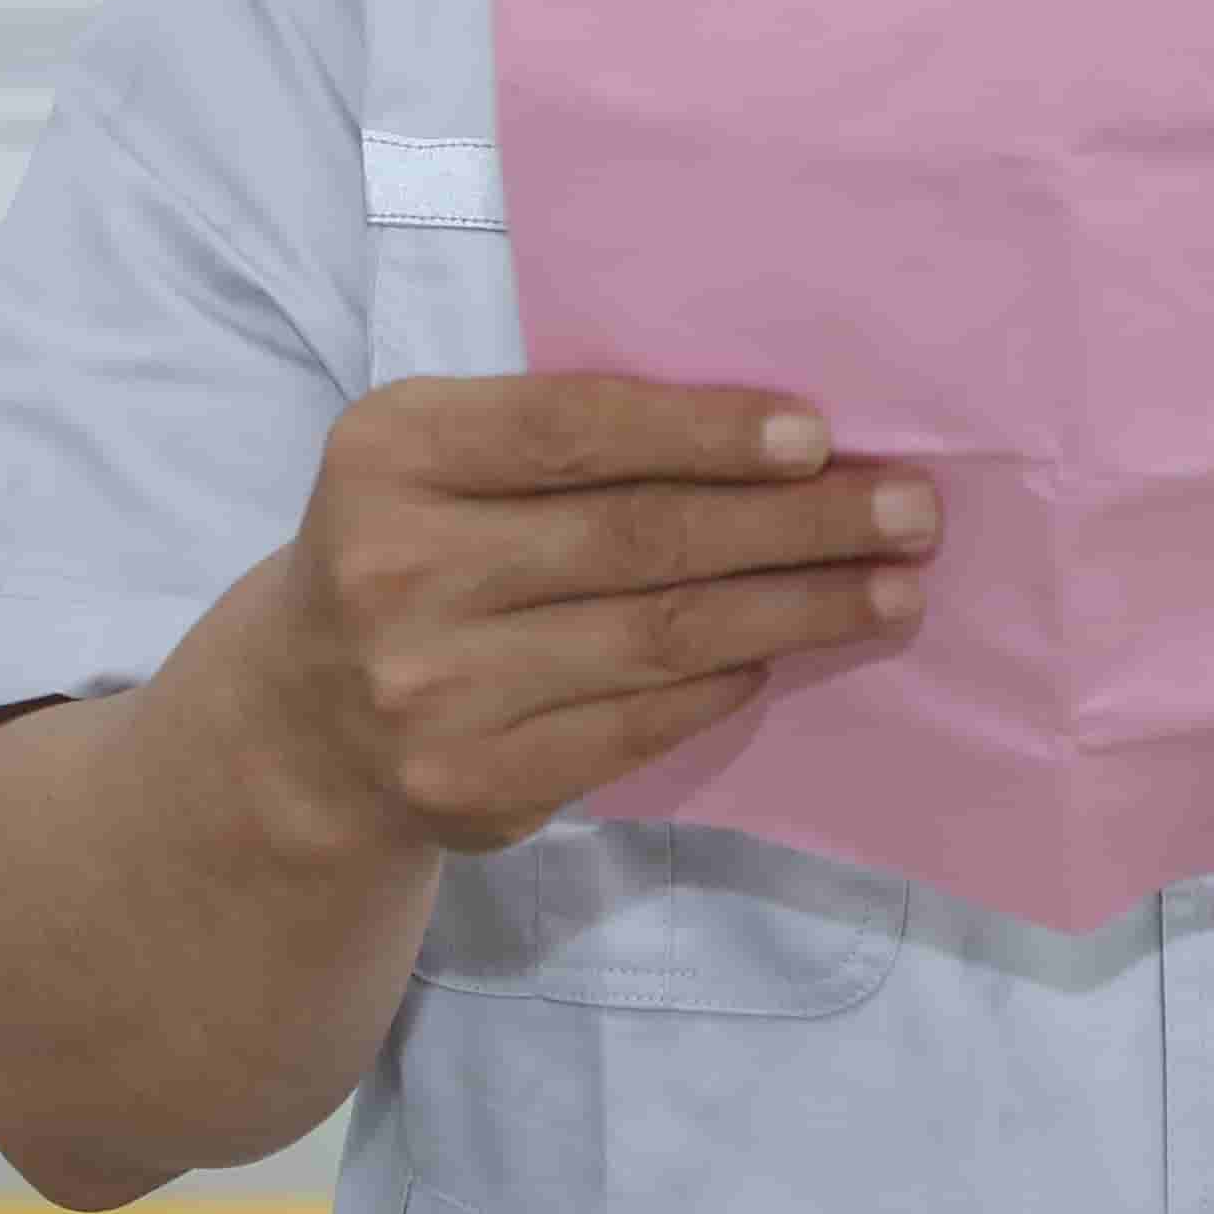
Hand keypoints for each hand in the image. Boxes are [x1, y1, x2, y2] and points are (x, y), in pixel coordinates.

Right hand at [263, 374, 933, 857]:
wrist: (302, 721)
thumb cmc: (417, 546)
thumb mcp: (444, 459)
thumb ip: (567, 436)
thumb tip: (781, 437)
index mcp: (393, 452)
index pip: (574, 429)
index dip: (705, 431)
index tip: (819, 433)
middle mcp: (400, 569)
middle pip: (640, 538)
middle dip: (797, 522)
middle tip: (910, 511)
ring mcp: (433, 689)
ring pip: (658, 637)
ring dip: (796, 610)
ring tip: (892, 588)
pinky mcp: (474, 783)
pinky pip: (638, 723)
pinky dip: (724, 682)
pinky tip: (784, 653)